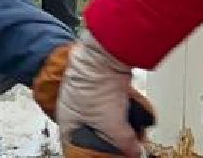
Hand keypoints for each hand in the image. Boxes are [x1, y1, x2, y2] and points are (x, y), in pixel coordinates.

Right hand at [49, 35, 148, 157]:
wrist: (105, 55)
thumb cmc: (94, 84)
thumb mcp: (112, 124)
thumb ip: (125, 143)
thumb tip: (134, 151)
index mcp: (67, 120)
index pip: (77, 146)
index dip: (93, 154)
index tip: (109, 157)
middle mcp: (74, 109)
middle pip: (94, 134)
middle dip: (112, 142)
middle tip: (126, 147)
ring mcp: (88, 96)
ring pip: (106, 120)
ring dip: (121, 127)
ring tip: (134, 133)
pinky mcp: (102, 87)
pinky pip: (113, 106)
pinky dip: (123, 113)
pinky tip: (134, 117)